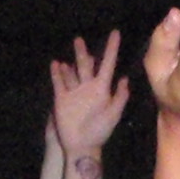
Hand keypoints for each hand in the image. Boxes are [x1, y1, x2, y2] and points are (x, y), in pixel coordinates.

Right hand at [50, 30, 129, 158]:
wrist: (82, 146)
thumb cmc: (100, 132)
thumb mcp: (113, 115)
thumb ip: (119, 98)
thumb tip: (124, 80)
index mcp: (102, 89)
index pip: (108, 64)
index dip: (112, 49)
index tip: (115, 33)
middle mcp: (88, 88)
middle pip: (86, 65)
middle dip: (82, 53)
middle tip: (78, 39)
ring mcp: (74, 93)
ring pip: (72, 72)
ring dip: (70, 62)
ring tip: (67, 51)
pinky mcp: (62, 99)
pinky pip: (58, 83)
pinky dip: (56, 73)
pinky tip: (55, 64)